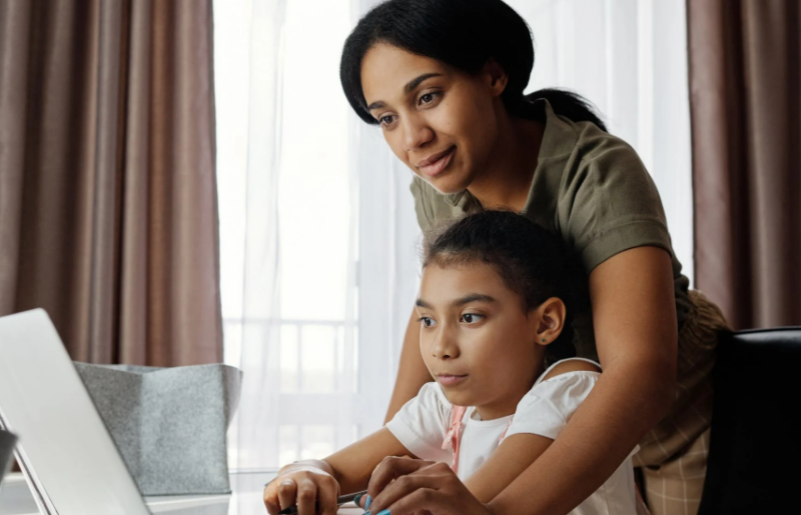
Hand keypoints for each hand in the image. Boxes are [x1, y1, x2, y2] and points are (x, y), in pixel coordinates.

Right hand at [263, 464, 339, 514]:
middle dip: (306, 514)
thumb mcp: (329, 495)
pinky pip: (270, 499)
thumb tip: (315, 514)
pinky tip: (281, 514)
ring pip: (285, 490)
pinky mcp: (272, 484)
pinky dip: (274, 511)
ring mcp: (289, 478)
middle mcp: (307, 476)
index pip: (327, 505)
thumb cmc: (319, 490)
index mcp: (325, 481)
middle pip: (306, 495)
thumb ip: (325, 508)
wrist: (306, 469)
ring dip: (288, 510)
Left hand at [358, 456, 492, 514]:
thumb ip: (397, 502)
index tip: (367, 499)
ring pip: (404, 482)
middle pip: (394, 468)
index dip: (375, 478)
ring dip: (385, 501)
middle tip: (369, 509)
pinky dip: (401, 507)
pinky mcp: (450, 493)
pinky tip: (391, 514)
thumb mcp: (420, 508)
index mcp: (428, 468)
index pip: (393, 463)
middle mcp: (436, 468)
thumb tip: (364, 501)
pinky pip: (419, 496)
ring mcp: (445, 478)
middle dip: (376, 489)